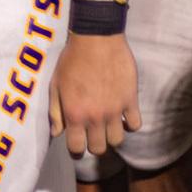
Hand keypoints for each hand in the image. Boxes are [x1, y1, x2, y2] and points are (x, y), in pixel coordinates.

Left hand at [49, 32, 139, 156]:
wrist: (96, 39)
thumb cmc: (71, 59)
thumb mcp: (55, 85)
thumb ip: (55, 111)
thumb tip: (56, 133)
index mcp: (74, 114)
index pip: (77, 148)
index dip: (76, 152)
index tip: (77, 149)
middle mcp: (95, 116)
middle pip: (99, 149)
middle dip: (94, 146)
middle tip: (92, 136)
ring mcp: (115, 110)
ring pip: (117, 141)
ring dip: (111, 137)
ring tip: (106, 127)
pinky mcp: (131, 100)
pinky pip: (135, 125)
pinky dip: (130, 125)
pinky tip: (123, 117)